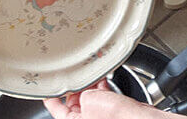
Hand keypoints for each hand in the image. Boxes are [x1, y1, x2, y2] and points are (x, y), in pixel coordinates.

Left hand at [43, 79, 186, 118]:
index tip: (49, 83)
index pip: (55, 108)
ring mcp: (98, 114)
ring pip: (89, 96)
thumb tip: (81, 87)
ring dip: (90, 84)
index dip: (52, 94)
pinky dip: (101, 86)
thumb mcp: (88, 100)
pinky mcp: (111, 109)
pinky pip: (102, 95)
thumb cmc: (114, 116)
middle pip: (73, 100)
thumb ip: (81, 92)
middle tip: (74, 72)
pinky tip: (102, 78)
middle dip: (75, 85)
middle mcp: (85, 118)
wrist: (137, 116)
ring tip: (90, 72)